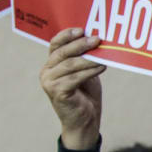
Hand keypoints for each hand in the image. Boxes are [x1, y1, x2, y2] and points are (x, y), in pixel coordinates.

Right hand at [39, 28, 104, 150]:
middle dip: (81, 44)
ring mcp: (49, 82)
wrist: (85, 121)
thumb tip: (97, 39)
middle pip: (62, 52)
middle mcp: (46, 71)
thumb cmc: (86, 95)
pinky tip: (102, 67)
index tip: (82, 29)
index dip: (67, 35)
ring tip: (104, 54)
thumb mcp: (86, 72)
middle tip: (97, 39)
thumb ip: (86, 58)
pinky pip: (74, 78)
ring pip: (70, 64)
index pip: (55, 44)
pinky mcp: (57, 92)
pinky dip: (89, 71)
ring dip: (89, 58)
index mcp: (52, 64)